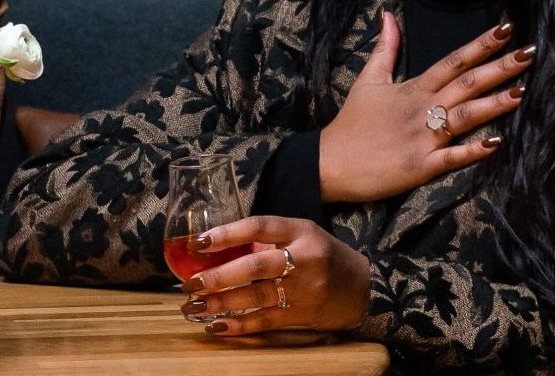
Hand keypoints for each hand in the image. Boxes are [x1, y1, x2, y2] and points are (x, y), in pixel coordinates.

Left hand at [178, 215, 368, 333]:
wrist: (364, 288)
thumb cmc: (322, 255)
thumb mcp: (300, 235)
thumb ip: (265, 238)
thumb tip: (216, 246)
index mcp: (299, 231)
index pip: (258, 227)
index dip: (226, 234)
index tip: (197, 243)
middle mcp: (304, 259)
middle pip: (255, 266)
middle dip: (219, 276)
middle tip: (190, 283)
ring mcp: (305, 289)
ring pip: (257, 296)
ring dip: (221, 303)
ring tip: (193, 307)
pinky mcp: (303, 314)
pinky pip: (266, 321)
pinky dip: (240, 326)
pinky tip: (217, 327)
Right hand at [318, 12, 530, 202]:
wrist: (330, 161)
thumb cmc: (352, 122)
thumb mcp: (368, 80)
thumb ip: (385, 49)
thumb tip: (388, 16)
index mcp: (413, 89)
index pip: (452, 61)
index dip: (480, 45)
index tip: (506, 28)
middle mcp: (422, 109)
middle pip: (466, 84)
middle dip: (499, 68)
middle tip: (530, 53)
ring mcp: (422, 137)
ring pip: (463, 117)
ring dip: (493, 105)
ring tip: (522, 92)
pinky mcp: (420, 165)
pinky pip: (451, 157)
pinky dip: (473, 151)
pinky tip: (497, 142)